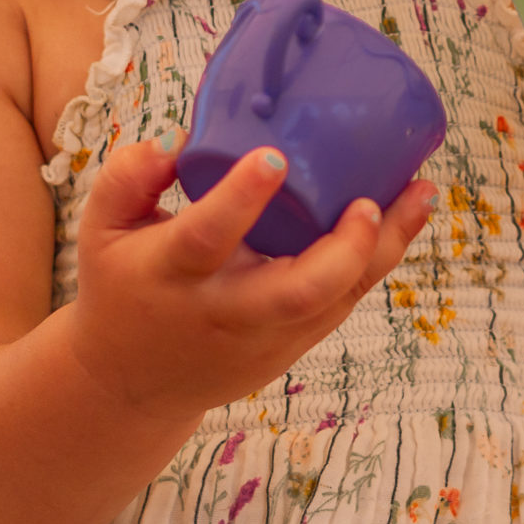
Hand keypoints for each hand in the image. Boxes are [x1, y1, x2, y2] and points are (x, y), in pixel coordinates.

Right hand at [64, 135, 432, 421]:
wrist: (130, 384)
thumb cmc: (123, 284)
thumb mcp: (102, 228)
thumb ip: (128, 176)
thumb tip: (179, 139)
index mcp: (172, 274)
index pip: (207, 238)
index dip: (241, 199)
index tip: (275, 156)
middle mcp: (224, 311)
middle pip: (297, 291)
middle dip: (344, 248)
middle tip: (370, 200)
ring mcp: (264, 336)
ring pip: (335, 300)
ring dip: (384, 250)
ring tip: (421, 193)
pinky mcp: (291, 348)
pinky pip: (342, 305)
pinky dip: (377, 262)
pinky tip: (405, 219)